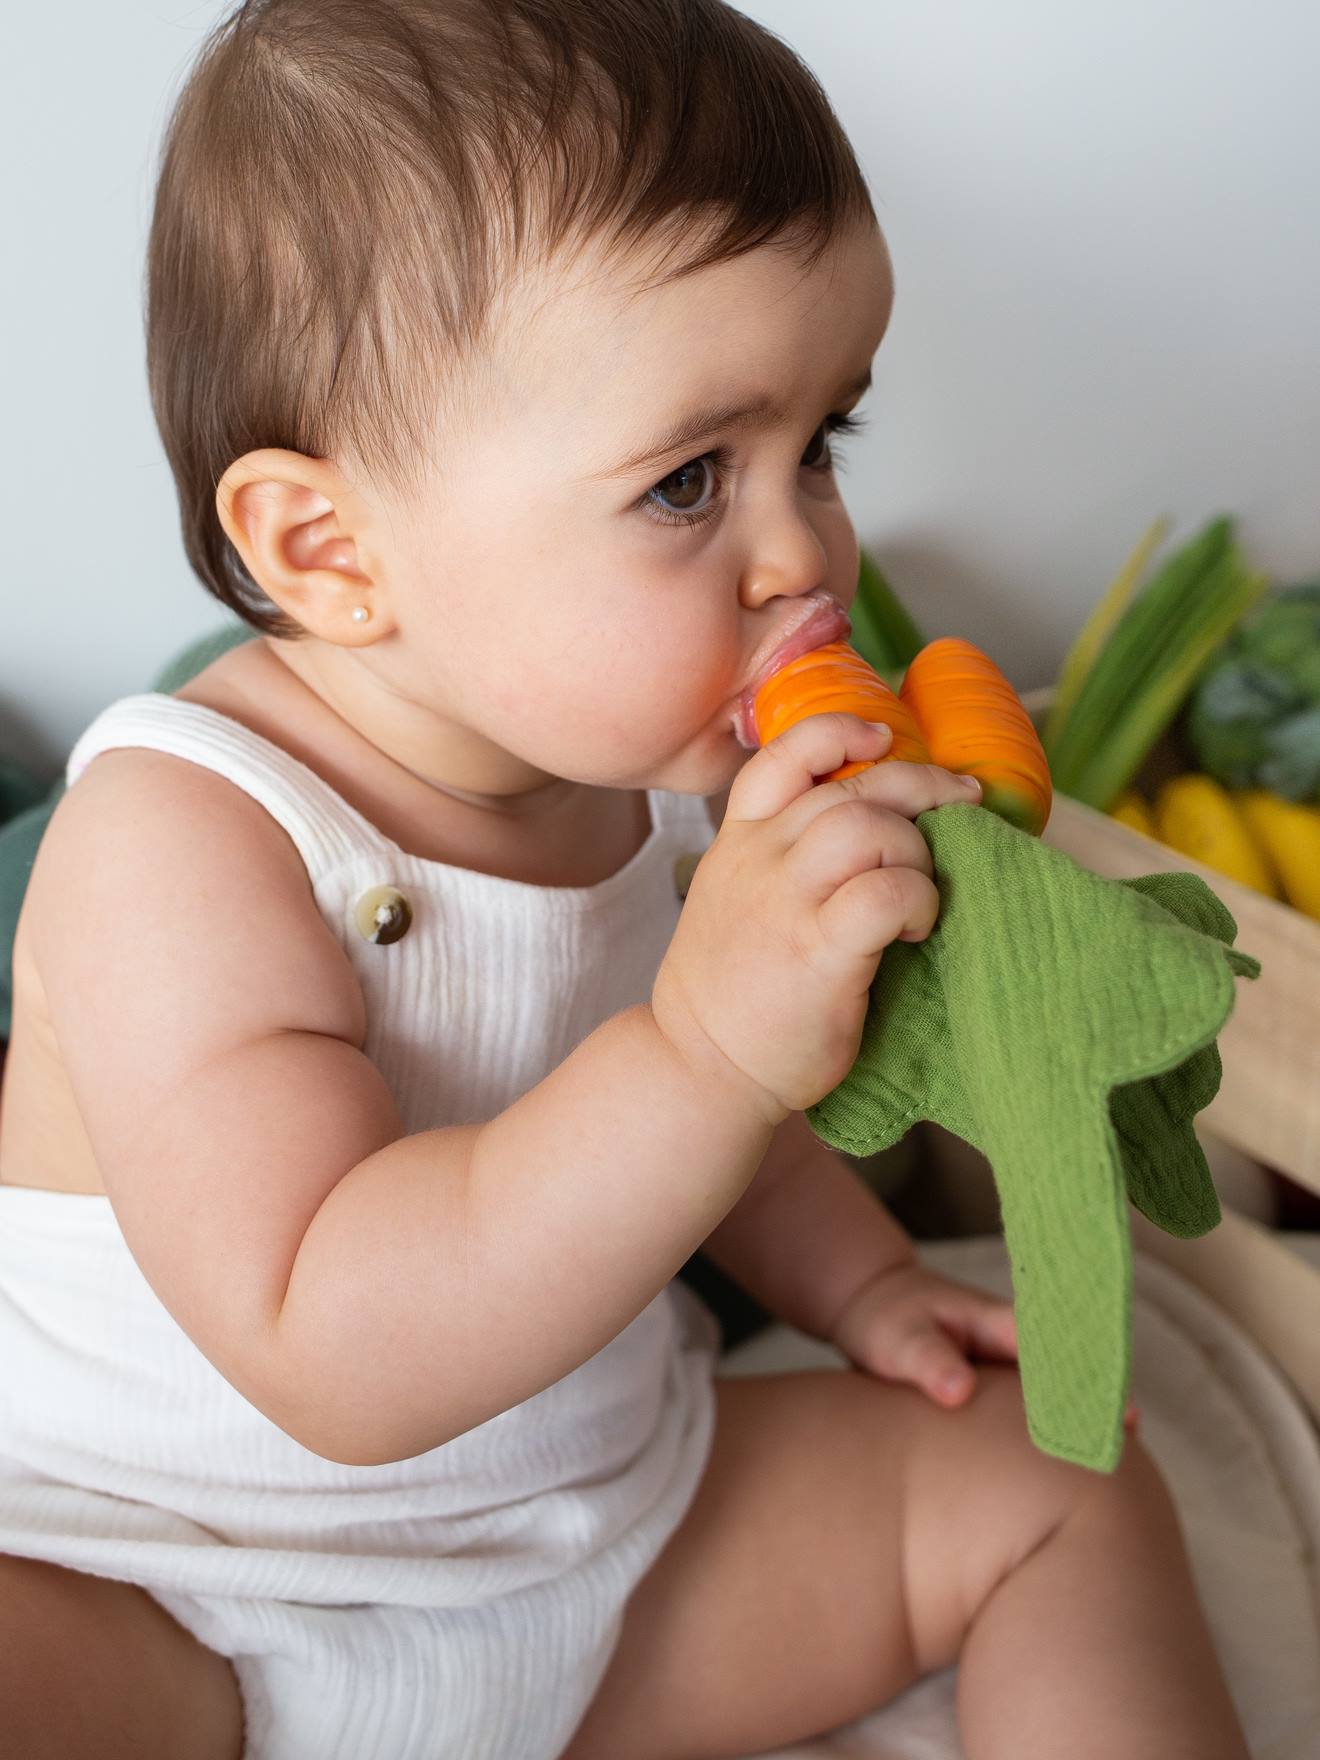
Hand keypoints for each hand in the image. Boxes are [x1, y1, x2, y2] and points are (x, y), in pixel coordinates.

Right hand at [652, 712, 982, 1126]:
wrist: (701, 1066)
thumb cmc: (736, 990)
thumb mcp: (737, 898)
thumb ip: (783, 856)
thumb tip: (873, 822)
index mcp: (739, 840)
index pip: (784, 755)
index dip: (840, 731)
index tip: (882, 735)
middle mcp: (760, 858)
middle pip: (853, 786)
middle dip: (922, 785)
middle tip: (963, 804)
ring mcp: (785, 902)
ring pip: (869, 826)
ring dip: (915, 847)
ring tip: (921, 886)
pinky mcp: (818, 951)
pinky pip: (885, 891)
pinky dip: (916, 898)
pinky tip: (916, 927)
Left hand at [829, 1259, 1139, 1431]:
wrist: (875, 1309)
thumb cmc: (890, 1324)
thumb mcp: (903, 1341)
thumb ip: (932, 1363)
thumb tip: (961, 1391)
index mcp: (1000, 1323)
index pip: (1057, 1351)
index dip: (1090, 1380)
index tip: (1120, 1413)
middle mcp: (1016, 1339)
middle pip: (1073, 1367)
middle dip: (1104, 1397)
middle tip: (1133, 1436)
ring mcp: (1012, 1360)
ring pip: (1060, 1385)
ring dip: (1086, 1412)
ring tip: (1119, 1455)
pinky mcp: (1002, 1382)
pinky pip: (1039, 1400)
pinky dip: (1058, 1420)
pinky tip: (1073, 1456)